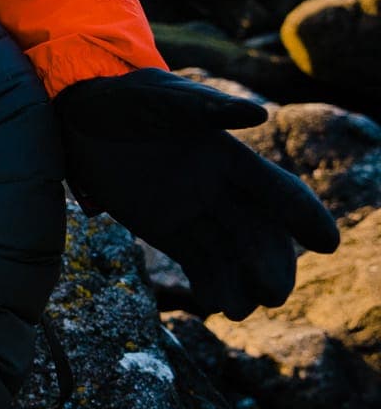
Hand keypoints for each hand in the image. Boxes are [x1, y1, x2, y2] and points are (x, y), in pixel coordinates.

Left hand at [54, 69, 339, 319]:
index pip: (278, 190)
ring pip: (231, 254)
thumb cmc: (128, 98)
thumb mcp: (163, 101)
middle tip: (272, 294)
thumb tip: (259, 113)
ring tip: (240, 310)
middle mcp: (219, 189)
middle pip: (259, 233)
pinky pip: (198, 262)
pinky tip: (218, 305)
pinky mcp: (166, 229)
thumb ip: (206, 110)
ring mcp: (194, 211)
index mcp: (230, 157)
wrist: (79, 115)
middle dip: (272, 263)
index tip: (328, 243)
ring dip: (243, 283)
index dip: (305, 214)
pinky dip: (212, 284)